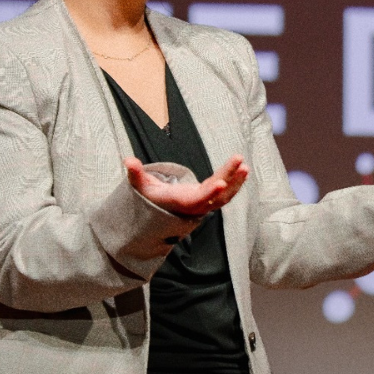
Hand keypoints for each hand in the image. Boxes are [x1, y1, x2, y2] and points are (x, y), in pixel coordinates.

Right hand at [125, 154, 248, 216]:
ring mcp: (204, 203)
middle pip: (215, 195)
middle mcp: (195, 205)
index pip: (197, 200)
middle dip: (229, 180)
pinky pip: (226, 194)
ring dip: (236, 181)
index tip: (221, 184)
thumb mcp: (140, 187)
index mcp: (180, 202)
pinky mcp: (209, 199)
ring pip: (224, 196)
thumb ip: (135, 174)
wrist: (159, 213)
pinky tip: (243, 169)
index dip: (209, 194)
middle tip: (240, 163)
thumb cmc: (150, 198)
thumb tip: (128, 160)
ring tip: (245, 166)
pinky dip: (235, 183)